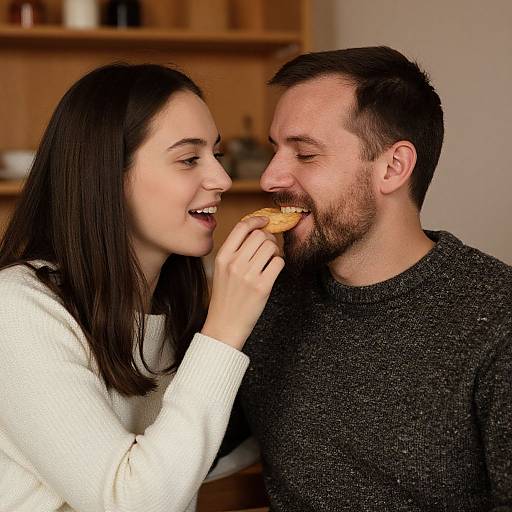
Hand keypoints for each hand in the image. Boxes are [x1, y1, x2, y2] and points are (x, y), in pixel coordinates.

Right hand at [201, 216, 284, 349]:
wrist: (224, 326)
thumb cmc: (225, 298)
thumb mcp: (222, 271)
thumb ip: (234, 251)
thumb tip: (256, 231)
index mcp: (222, 257)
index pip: (242, 227)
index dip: (257, 220)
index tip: (265, 221)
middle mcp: (234, 263)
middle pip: (260, 235)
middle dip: (269, 238)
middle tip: (269, 247)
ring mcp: (248, 275)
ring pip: (271, 247)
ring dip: (275, 250)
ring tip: (271, 260)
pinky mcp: (262, 287)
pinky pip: (279, 263)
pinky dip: (279, 264)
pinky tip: (273, 271)